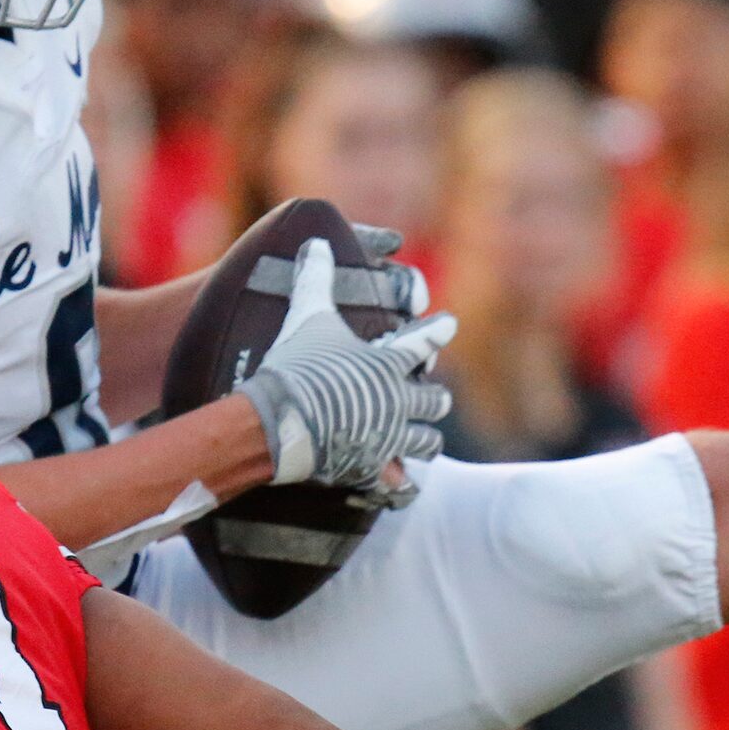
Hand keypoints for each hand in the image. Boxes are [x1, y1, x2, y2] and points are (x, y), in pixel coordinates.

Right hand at [239, 238, 454, 490]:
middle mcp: (398, 402)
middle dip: (434, 400)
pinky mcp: (373, 468)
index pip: (424, 342)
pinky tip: (405, 487)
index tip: (450, 324)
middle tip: (434, 399)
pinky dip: (402, 484)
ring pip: (426, 442)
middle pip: (434, 402)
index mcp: (388, 364)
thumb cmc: (296, 365)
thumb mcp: (306, 316)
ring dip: (425, 439)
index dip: (439, 331)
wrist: (278, 422)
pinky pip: (399, 482)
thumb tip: (316, 241)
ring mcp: (389, 438)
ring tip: (424, 439)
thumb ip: (315, 279)